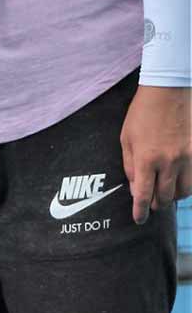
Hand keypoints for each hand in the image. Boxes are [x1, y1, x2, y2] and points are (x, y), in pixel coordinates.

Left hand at [121, 85, 190, 223]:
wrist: (168, 92)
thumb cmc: (142, 114)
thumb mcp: (126, 138)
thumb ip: (130, 165)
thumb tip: (134, 187)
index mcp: (146, 158)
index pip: (143, 194)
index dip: (140, 210)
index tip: (138, 220)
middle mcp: (168, 162)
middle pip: (165, 197)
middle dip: (156, 204)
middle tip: (151, 205)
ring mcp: (187, 158)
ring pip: (184, 192)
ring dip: (173, 197)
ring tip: (165, 194)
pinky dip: (187, 186)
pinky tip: (179, 183)